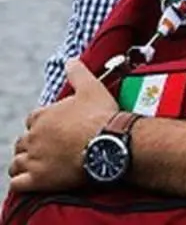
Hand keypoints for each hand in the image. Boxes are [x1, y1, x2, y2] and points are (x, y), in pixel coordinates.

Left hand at [9, 59, 119, 191]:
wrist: (109, 144)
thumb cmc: (101, 116)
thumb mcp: (92, 88)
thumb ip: (78, 73)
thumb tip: (71, 60)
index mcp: (43, 116)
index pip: (32, 119)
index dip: (41, 124)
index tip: (53, 128)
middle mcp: (34, 137)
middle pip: (22, 142)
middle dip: (30, 145)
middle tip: (47, 149)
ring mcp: (34, 159)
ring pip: (16, 163)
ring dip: (23, 164)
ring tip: (36, 166)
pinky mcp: (38, 179)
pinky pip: (18, 183)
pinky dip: (21, 182)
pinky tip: (29, 182)